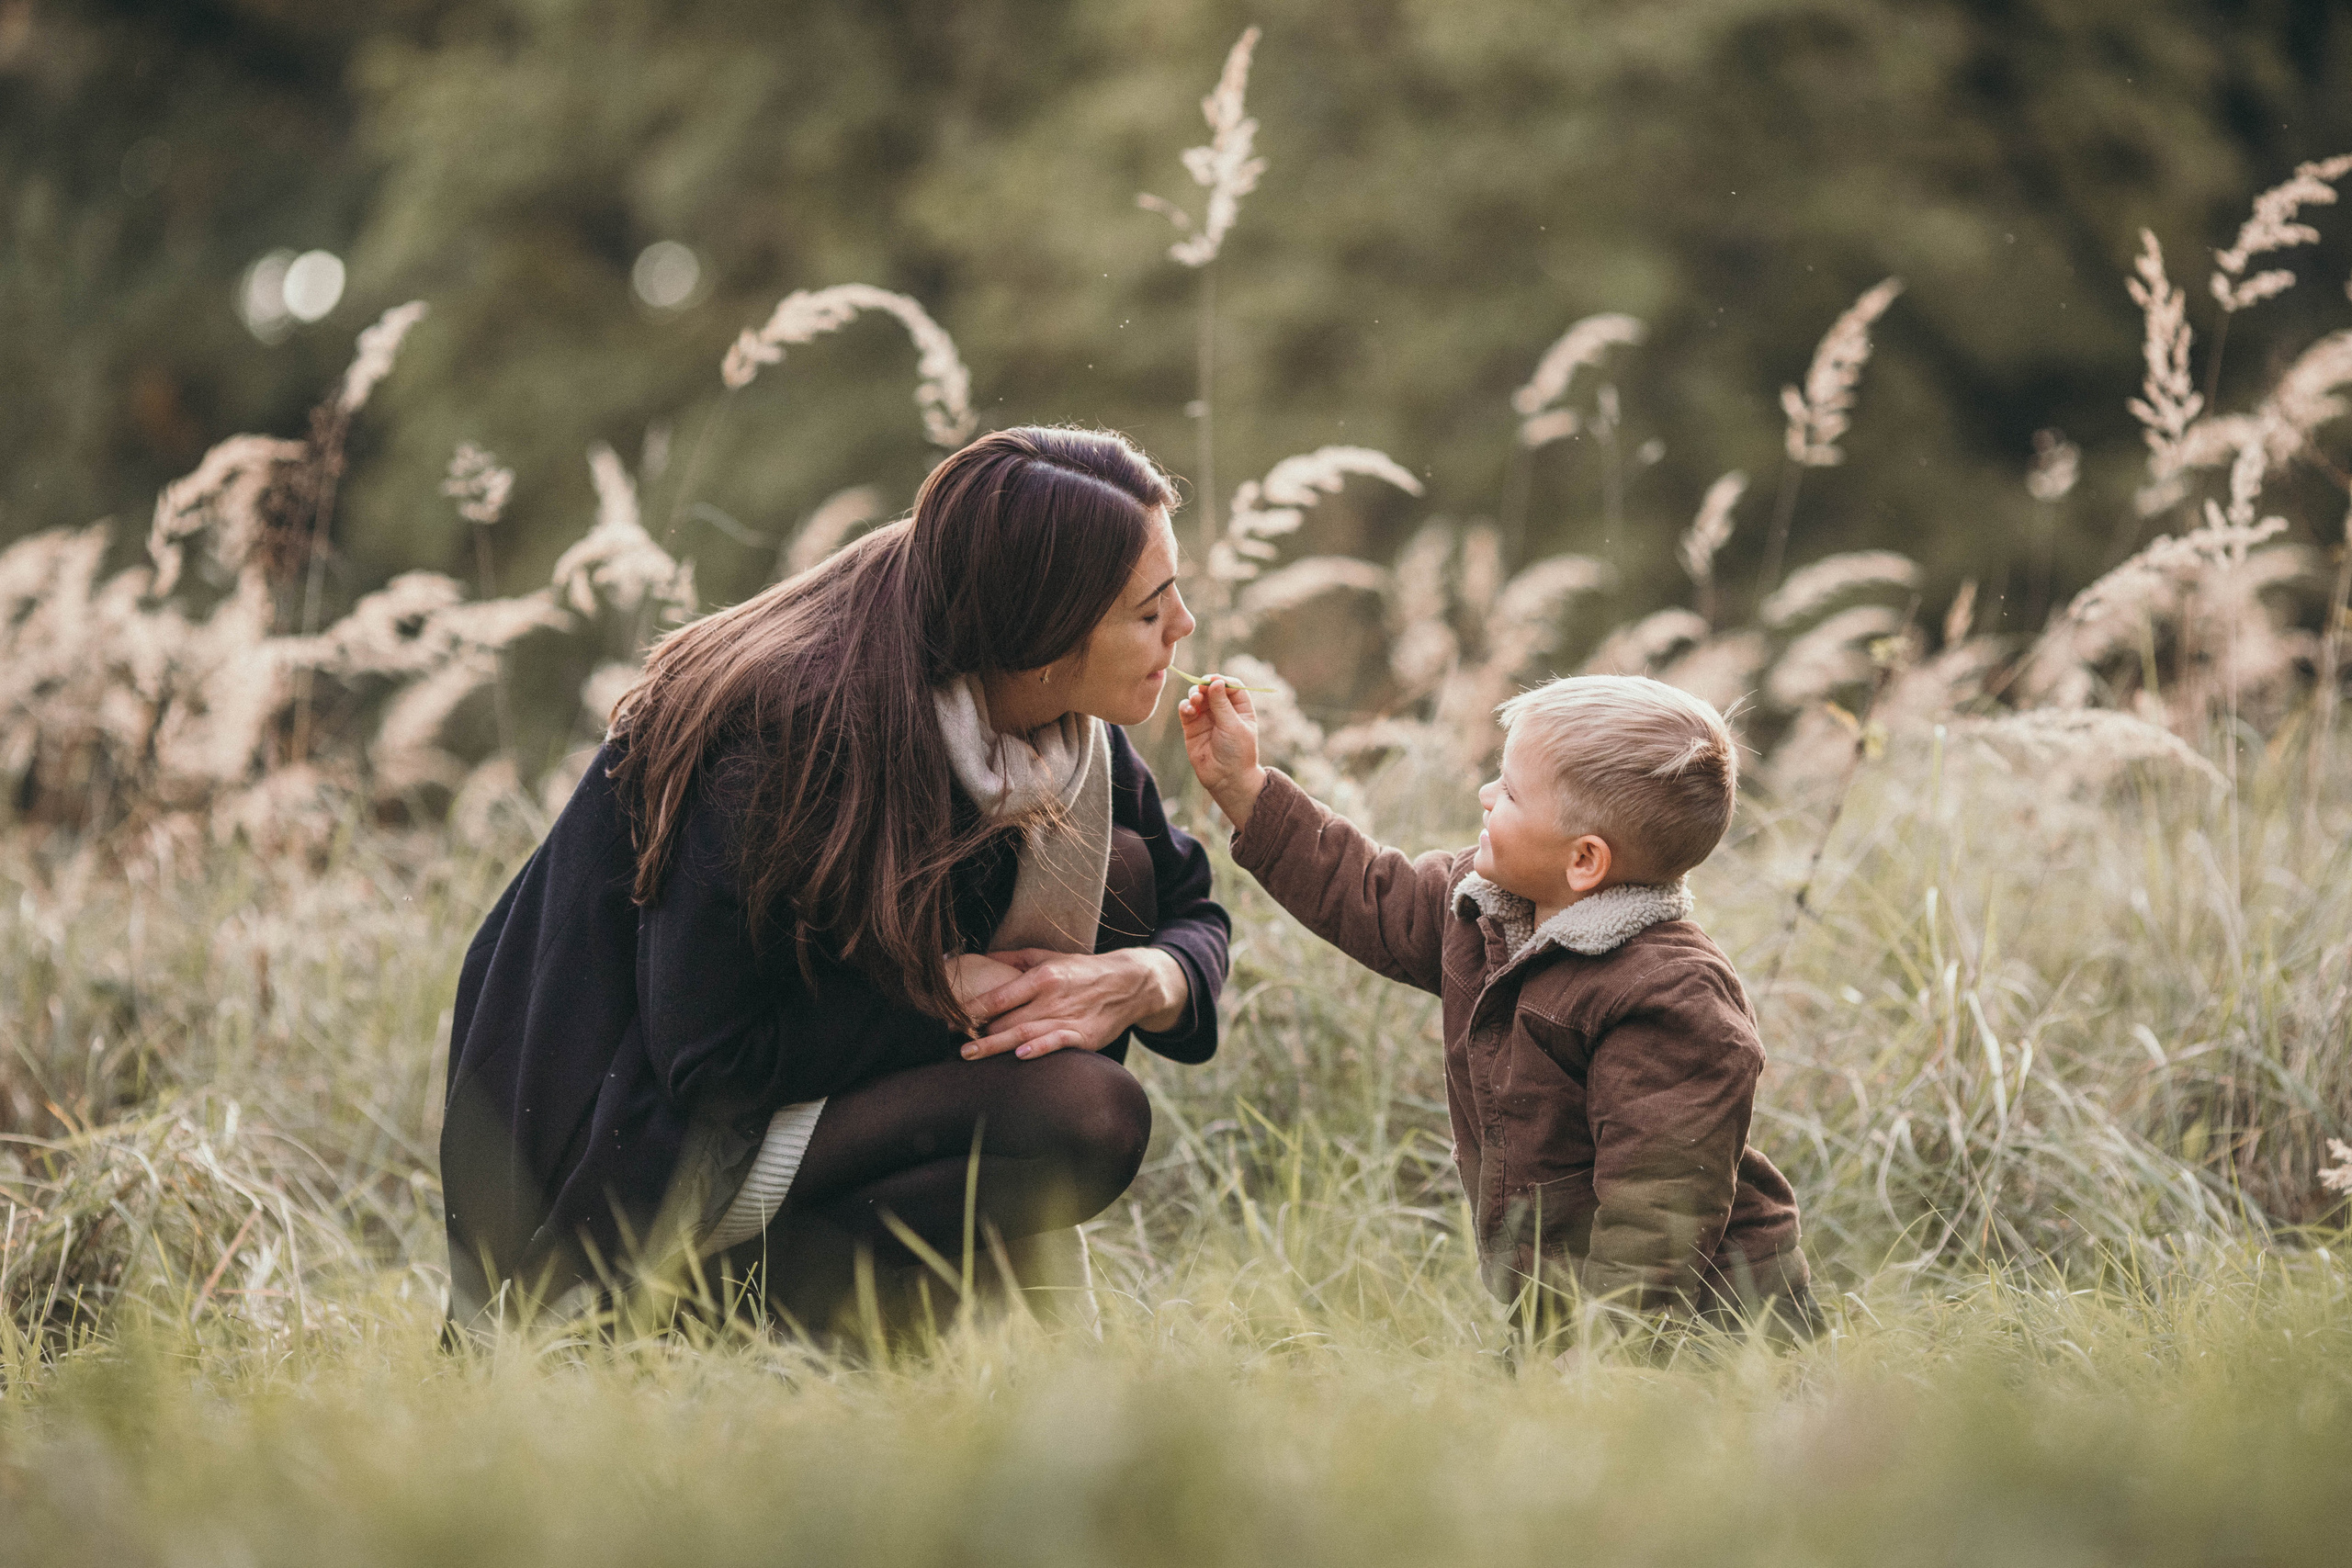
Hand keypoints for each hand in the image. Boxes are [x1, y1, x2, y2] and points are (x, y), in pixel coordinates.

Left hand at [959, 947, 1187, 1060]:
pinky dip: (1041, 1048)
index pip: (998, 995)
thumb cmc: (1083, 970)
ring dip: (994, 1046)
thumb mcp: (1050, 956)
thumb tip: (981, 958)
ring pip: (1024, 1033)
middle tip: (950, 1042)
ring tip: (968, 1055)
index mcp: (1041, 976)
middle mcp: (1052, 997)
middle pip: (1005, 1019)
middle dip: (977, 1032)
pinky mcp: (1084, 1036)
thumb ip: (1014, 959)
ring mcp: (1068, 1017)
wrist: (1129, 983)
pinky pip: (1058, 1043)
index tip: (947, 1018)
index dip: (971, 1008)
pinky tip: (1021, 1056)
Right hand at [1177, 676, 1267, 832]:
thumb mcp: (1233, 726)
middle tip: (1201, 688)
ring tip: (1196, 699)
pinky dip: (1185, 706)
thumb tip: (1215, 682)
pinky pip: (1186, 710)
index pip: (1231, 686)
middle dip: (1205, 685)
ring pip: (1197, 696)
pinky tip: (1189, 710)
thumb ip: (1222, 704)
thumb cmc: (1237, 753)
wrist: (1226, 779)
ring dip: (1194, 694)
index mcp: (1240, 708)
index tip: (1214, 681)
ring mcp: (1206, 718)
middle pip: (1212, 688)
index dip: (1222, 681)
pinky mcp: (1192, 727)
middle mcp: (1223, 710)